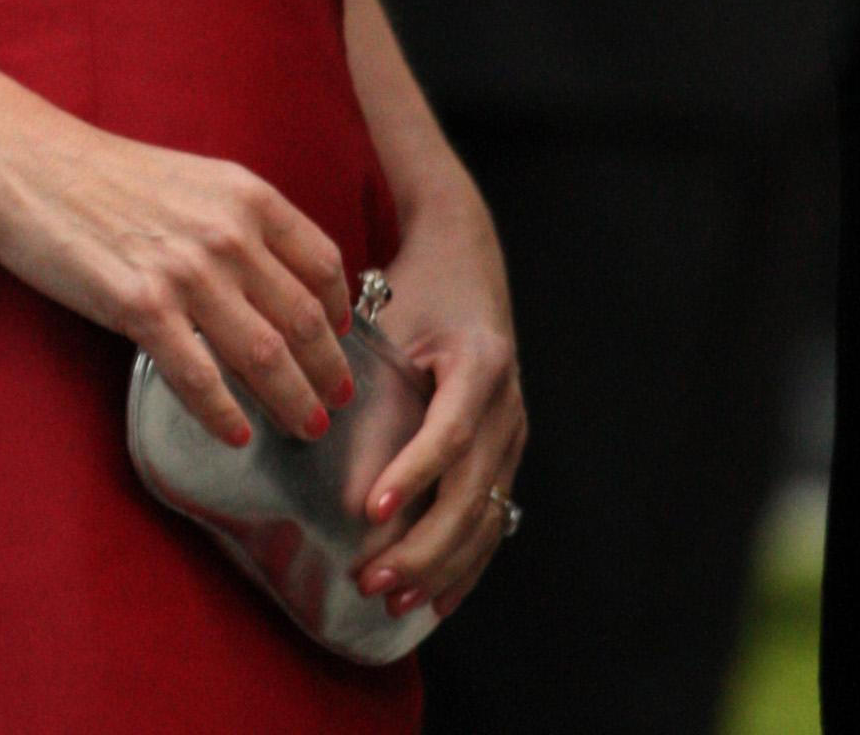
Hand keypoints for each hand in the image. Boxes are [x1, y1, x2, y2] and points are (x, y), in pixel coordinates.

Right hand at [0, 107, 354, 448]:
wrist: (28, 164)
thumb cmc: (105, 174)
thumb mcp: (193, 180)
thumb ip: (238, 223)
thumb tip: (272, 278)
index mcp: (247, 195)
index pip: (322, 263)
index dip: (339, 312)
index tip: (342, 340)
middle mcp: (228, 232)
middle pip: (304, 317)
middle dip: (329, 369)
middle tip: (339, 402)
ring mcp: (187, 272)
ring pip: (263, 355)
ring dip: (292, 399)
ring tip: (306, 426)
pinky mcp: (140, 307)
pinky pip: (198, 377)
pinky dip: (225, 413)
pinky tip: (237, 434)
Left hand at [353, 181, 525, 621]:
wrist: (463, 259)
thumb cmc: (417, 287)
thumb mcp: (390, 324)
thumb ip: (372, 396)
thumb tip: (345, 488)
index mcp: (482, 362)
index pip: (451, 433)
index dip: (412, 476)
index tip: (368, 512)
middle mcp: (508, 402)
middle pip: (472, 489)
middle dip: (421, 544)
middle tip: (368, 579)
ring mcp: (514, 431)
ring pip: (485, 515)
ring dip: (439, 566)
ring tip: (391, 599)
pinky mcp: (507, 453)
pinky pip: (492, 518)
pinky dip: (465, 565)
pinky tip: (435, 601)